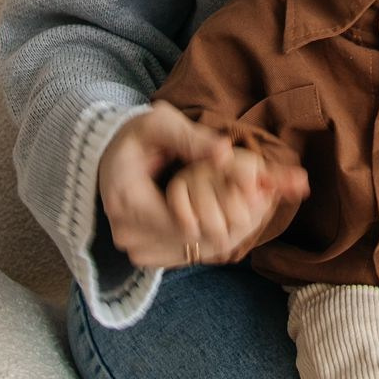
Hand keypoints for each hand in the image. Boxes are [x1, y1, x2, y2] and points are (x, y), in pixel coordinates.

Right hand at [97, 100, 305, 268]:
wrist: (109, 155)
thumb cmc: (136, 134)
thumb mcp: (160, 124)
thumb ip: (192, 139)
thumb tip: (225, 153)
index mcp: (128, 201)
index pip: (187, 223)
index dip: (225, 207)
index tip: (256, 188)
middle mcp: (128, 233)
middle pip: (197, 241)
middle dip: (235, 219)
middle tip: (269, 193)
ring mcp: (137, 248)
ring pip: (197, 251)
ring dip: (229, 229)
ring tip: (254, 202)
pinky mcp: (148, 254)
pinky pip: (190, 253)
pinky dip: (215, 235)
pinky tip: (231, 212)